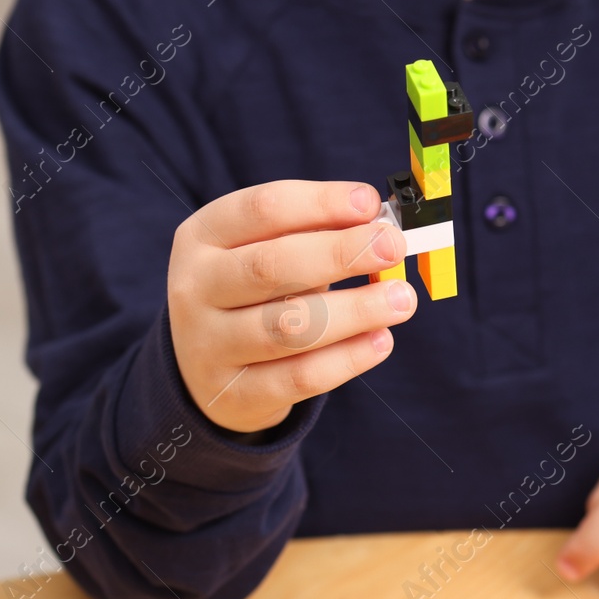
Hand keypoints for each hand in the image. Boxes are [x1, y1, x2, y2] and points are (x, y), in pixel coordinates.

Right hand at [168, 180, 416, 432]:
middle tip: (392, 247)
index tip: (370, 203)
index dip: (320, 203)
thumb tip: (378, 227)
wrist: (202, 372)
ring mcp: (210, 346)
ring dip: (355, 310)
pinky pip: (300, 377)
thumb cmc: (251, 295)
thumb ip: (312, 235)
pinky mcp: (236, 395)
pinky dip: (347, 359)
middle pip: (271, 266)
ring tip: (402, 299)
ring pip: (289, 327)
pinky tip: (382, 340)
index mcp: (202, 237)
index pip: (263, 209)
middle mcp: (196, 288)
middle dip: (340, 253)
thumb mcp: (261, 251)